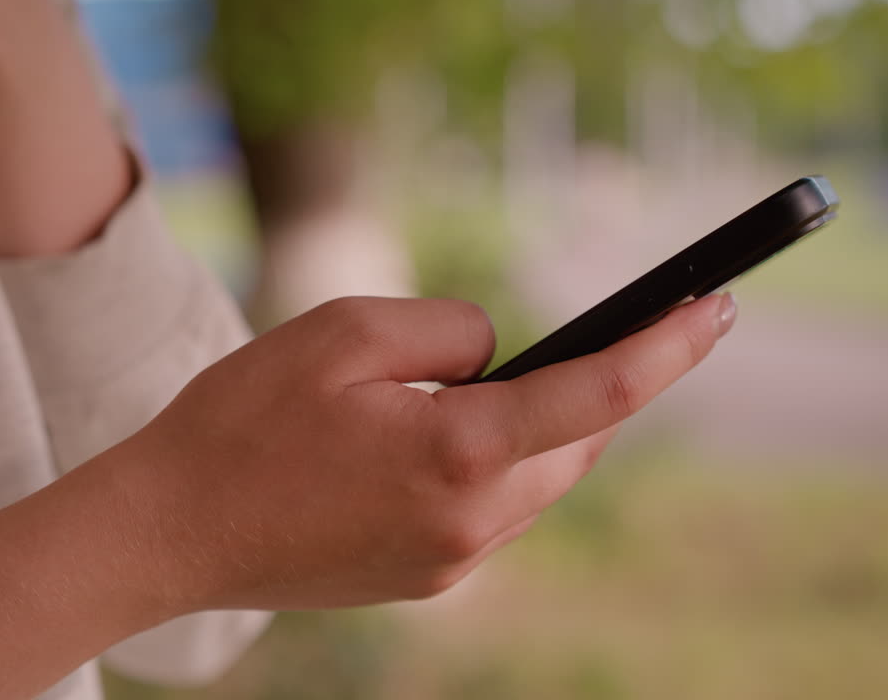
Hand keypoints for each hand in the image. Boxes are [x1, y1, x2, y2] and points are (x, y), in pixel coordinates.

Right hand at [110, 294, 736, 610]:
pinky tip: (446, 438)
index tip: (715, 310)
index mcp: (456, 451)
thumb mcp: (344, 331)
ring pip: (535, 483)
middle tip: (614, 336)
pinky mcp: (420, 578)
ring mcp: (447, 561)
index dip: (667, 348)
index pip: (598, 396)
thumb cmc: (244, 421)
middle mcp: (469, 521)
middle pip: (577, 447)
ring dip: (541, 430)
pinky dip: (493, 465)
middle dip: (602, 389)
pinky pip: (489, 511)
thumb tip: (495, 355)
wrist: (171, 529)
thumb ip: (447, 330)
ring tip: (501, 385)